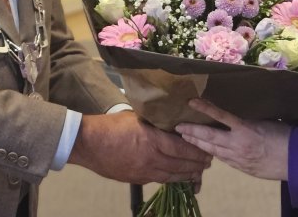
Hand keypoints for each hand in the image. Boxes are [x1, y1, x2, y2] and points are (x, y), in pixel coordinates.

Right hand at [69, 111, 210, 184]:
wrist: (89, 143)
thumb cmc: (111, 126)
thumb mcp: (137, 117)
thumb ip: (156, 123)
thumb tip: (171, 122)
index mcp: (152, 140)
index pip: (182, 148)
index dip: (197, 151)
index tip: (208, 150)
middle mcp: (151, 158)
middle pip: (180, 165)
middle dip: (197, 164)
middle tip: (208, 162)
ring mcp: (143, 171)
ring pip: (172, 176)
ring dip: (187, 175)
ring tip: (197, 172)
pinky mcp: (136, 179)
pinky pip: (159, 179)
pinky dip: (171, 178)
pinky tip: (177, 176)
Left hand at [176, 99, 289, 180]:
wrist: (295, 160)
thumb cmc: (284, 136)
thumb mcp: (266, 121)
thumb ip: (249, 119)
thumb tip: (238, 112)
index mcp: (245, 127)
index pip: (220, 115)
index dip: (205, 108)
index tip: (191, 101)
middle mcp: (238, 143)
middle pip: (209, 136)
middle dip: (192, 131)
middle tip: (177, 126)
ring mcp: (238, 157)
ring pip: (212, 150)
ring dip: (197, 143)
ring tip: (185, 137)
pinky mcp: (241, 167)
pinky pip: (222, 159)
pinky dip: (212, 153)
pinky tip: (205, 150)